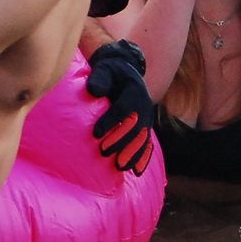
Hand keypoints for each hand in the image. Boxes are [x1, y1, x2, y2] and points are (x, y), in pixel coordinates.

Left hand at [84, 40, 154, 173]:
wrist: (126, 73)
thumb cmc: (110, 73)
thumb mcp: (105, 70)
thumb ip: (99, 78)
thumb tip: (93, 91)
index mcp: (134, 91)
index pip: (123, 108)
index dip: (110, 121)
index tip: (95, 133)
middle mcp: (144, 106)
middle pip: (135, 127)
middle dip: (120, 141)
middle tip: (104, 152)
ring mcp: (147, 118)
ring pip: (142, 138)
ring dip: (132, 153)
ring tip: (120, 167)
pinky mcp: (145, 128)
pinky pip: (147, 144)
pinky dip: (143, 158)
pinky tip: (137, 172)